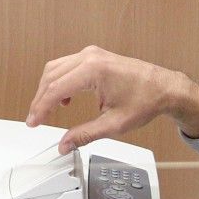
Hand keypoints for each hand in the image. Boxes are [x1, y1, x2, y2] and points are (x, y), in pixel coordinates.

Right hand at [25, 46, 198, 152]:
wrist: (165, 88)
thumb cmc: (146, 101)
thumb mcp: (114, 124)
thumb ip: (85, 135)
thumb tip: (65, 144)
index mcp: (94, 71)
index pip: (56, 89)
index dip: (41, 108)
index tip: (33, 122)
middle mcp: (90, 57)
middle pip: (52, 76)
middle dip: (41, 99)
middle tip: (36, 119)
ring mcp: (92, 54)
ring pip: (57, 69)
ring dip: (49, 89)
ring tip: (47, 111)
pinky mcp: (95, 56)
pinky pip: (68, 66)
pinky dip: (61, 81)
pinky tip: (65, 99)